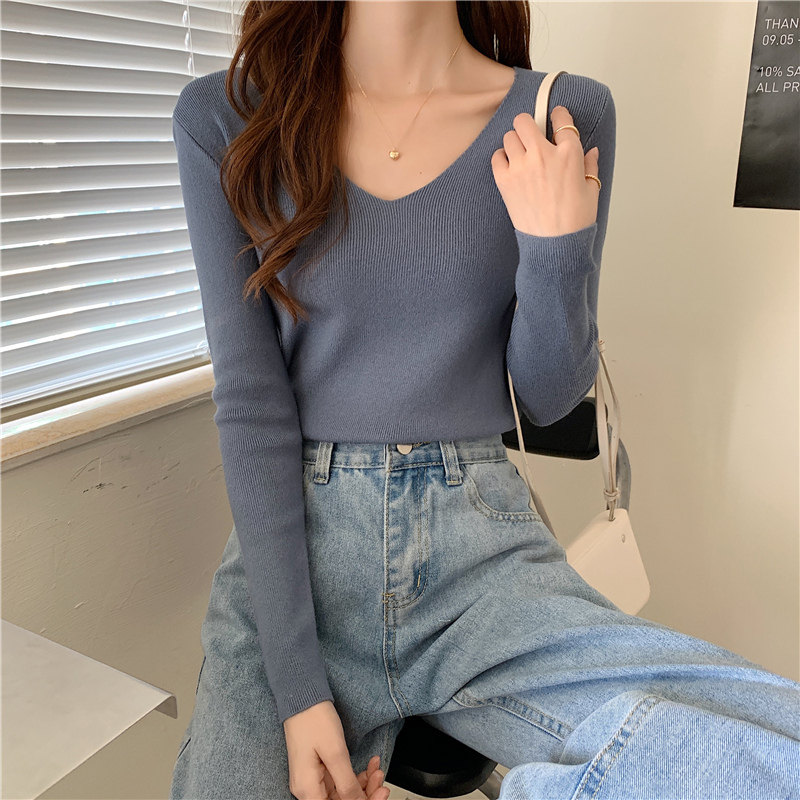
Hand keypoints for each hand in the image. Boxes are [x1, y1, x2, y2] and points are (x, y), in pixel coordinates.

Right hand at [284, 700, 386, 799]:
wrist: (303, 697)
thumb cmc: (314, 719)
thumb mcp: (336, 753)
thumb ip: (347, 784)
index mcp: (307, 790)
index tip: (378, 797)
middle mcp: (307, 788)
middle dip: (365, 795)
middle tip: (382, 785)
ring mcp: (313, 778)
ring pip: (342, 793)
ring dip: (363, 784)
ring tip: (377, 770)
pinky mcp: (318, 769)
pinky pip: (339, 780)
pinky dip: (355, 775)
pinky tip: (368, 765)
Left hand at [491, 104, 599, 236]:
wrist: (555, 244)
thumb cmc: (575, 220)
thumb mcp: (591, 189)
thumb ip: (590, 166)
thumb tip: (591, 151)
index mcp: (569, 154)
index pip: (560, 119)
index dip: (557, 115)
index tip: (554, 117)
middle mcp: (543, 154)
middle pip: (525, 121)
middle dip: (528, 125)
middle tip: (531, 135)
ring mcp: (522, 166)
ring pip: (509, 136)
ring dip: (515, 143)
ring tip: (521, 155)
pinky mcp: (505, 181)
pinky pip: (496, 157)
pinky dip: (502, 159)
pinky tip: (511, 168)